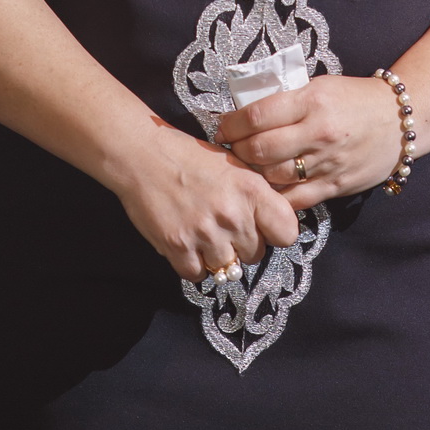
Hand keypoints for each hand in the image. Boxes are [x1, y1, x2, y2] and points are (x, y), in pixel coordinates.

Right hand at [112, 119, 299, 281]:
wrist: (142, 154)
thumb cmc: (187, 155)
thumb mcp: (232, 164)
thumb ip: (254, 194)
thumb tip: (270, 222)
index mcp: (251, 189)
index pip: (287, 233)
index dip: (276, 233)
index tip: (265, 229)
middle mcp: (232, 214)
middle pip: (255, 254)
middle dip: (242, 244)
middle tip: (223, 225)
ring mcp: (205, 234)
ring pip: (228, 268)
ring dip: (216, 255)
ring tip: (203, 232)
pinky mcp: (178, 248)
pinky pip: (197, 274)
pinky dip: (192, 263)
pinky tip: (186, 241)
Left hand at [217, 75, 402, 209]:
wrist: (399, 121)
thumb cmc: (355, 98)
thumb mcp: (319, 86)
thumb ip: (287, 100)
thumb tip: (246, 114)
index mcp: (311, 101)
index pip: (257, 116)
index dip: (231, 125)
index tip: (222, 128)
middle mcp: (318, 132)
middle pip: (260, 149)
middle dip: (237, 151)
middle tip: (230, 149)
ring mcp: (327, 162)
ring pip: (274, 176)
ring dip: (253, 174)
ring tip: (246, 168)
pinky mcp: (335, 186)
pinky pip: (295, 199)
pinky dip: (276, 196)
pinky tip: (267, 189)